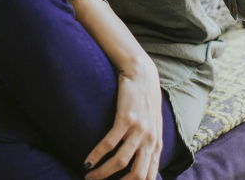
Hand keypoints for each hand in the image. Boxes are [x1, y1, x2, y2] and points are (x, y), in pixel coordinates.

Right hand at [83, 63, 162, 179]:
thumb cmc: (145, 101)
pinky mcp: (126, 118)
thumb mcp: (153, 126)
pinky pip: (109, 143)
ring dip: (102, 173)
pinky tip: (87, 161)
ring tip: (88, 175)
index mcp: (156, 145)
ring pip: (120, 161)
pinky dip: (96, 155)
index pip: (148, 177)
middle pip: (136, 175)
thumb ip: (148, 145)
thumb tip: (139, 164)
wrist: (142, 74)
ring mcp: (139, 130)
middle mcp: (150, 140)